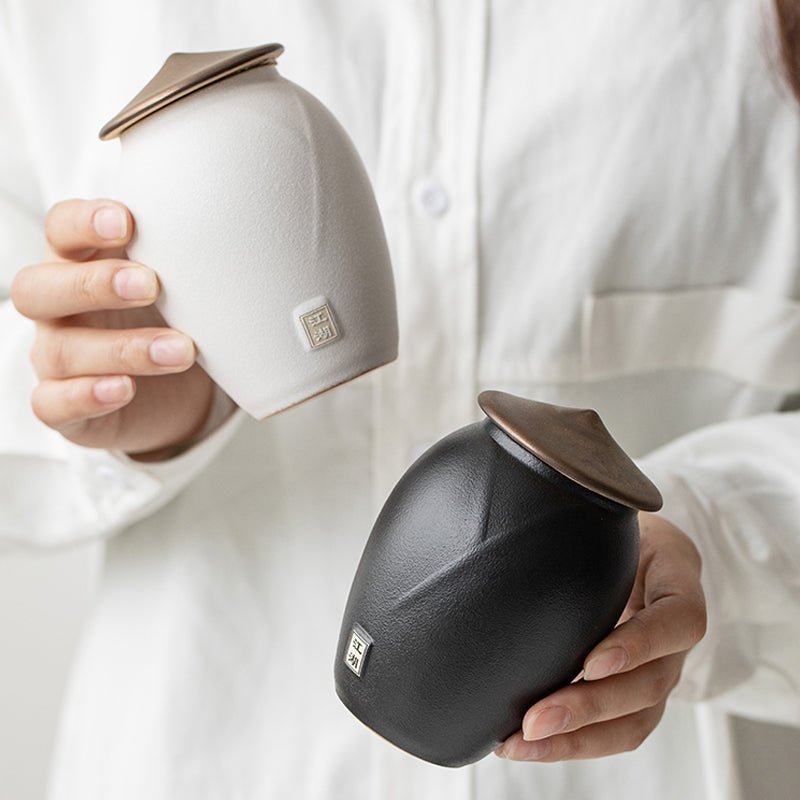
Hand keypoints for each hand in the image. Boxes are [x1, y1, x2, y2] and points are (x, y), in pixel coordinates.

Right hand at [10, 198, 216, 456]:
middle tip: (151, 285)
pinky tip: (125, 388)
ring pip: (60, 350)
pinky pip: (52, 404)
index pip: (60, 231)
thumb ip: (186, 259)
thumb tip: (236, 234)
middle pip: (38, 288)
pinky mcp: (63, 407)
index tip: (127, 222)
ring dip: (124, 348)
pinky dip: (87, 396)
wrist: (177, 393)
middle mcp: (58, 310)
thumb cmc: (169, 321)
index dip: (82, 223)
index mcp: (81, 264)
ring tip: (181, 350)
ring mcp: (56, 359)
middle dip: (94, 284)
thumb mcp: (180, 285)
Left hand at [497, 512, 705, 760]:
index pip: (677, 622)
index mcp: (678, 583)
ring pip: (633, 721)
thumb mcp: (615, 511)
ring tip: (520, 742)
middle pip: (650, 685)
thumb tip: (526, 518)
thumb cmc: (621, 530)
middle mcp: (674, 638)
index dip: (640, 645)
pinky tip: (523, 743)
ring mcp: (659, 671)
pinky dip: (571, 742)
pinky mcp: (635, 694)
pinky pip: (614, 730)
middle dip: (590, 706)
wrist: (642, 551)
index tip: (591, 660)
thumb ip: (589, 515)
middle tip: (535, 717)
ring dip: (576, 739)